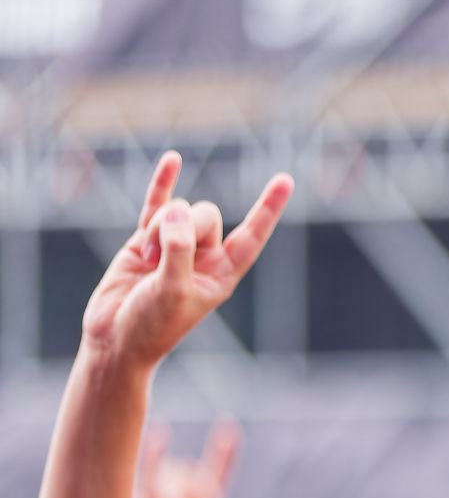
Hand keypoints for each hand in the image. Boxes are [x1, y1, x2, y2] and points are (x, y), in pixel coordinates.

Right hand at [79, 151, 291, 370]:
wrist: (115, 338)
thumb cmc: (152, 325)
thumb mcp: (173, 290)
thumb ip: (179, 249)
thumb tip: (177, 208)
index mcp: (224, 273)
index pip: (252, 235)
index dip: (268, 208)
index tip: (285, 179)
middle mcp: (205, 257)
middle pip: (206, 214)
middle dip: (184, 224)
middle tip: (161, 256)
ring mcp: (175, 245)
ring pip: (177, 210)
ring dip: (158, 228)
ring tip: (147, 260)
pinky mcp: (146, 240)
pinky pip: (156, 204)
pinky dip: (163, 182)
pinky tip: (173, 159)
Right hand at [136, 417, 241, 497]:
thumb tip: (195, 490)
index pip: (219, 475)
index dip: (224, 453)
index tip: (228, 426)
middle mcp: (188, 497)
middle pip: (189, 473)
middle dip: (181, 489)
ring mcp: (165, 493)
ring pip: (169, 472)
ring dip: (163, 490)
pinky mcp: (141, 493)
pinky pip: (149, 466)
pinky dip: (156, 451)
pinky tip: (162, 430)